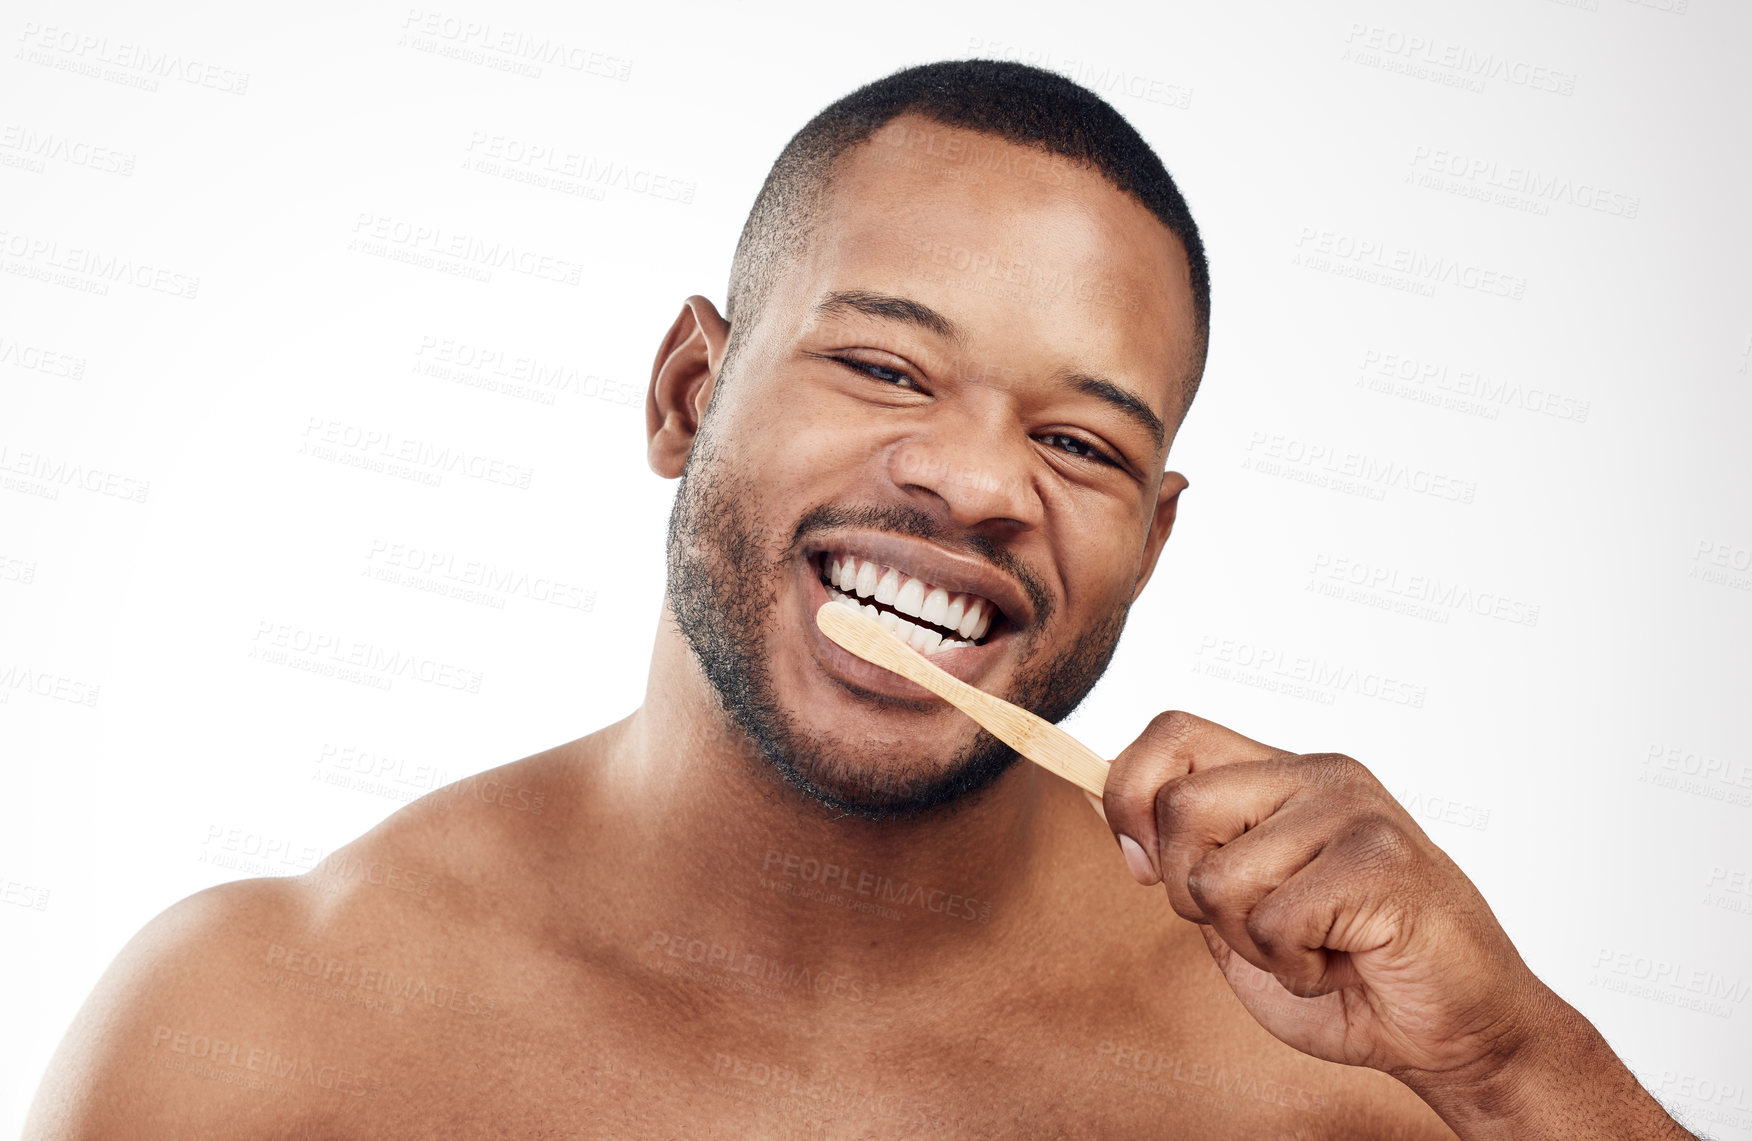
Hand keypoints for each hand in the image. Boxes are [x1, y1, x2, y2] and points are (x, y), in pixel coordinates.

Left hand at [1096, 710, 1554, 1086]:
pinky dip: (1295, 966)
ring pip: (1219, 876)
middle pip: (1179, 806)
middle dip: (1190, 894)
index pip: (1171, 734)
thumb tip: (1108, 817)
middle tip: (1257, 926)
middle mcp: (1316, 776)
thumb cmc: (1347, 972)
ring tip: (1312, 946)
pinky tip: (1342, 962)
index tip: (1147, 868)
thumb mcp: (1238, 917)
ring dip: (1251, 941)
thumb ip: (1186, 864)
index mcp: (1279, 775)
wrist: (1457, 1029)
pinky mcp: (1379, 860)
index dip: (1129, 797)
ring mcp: (1352, 811)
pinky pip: (1276, 920)